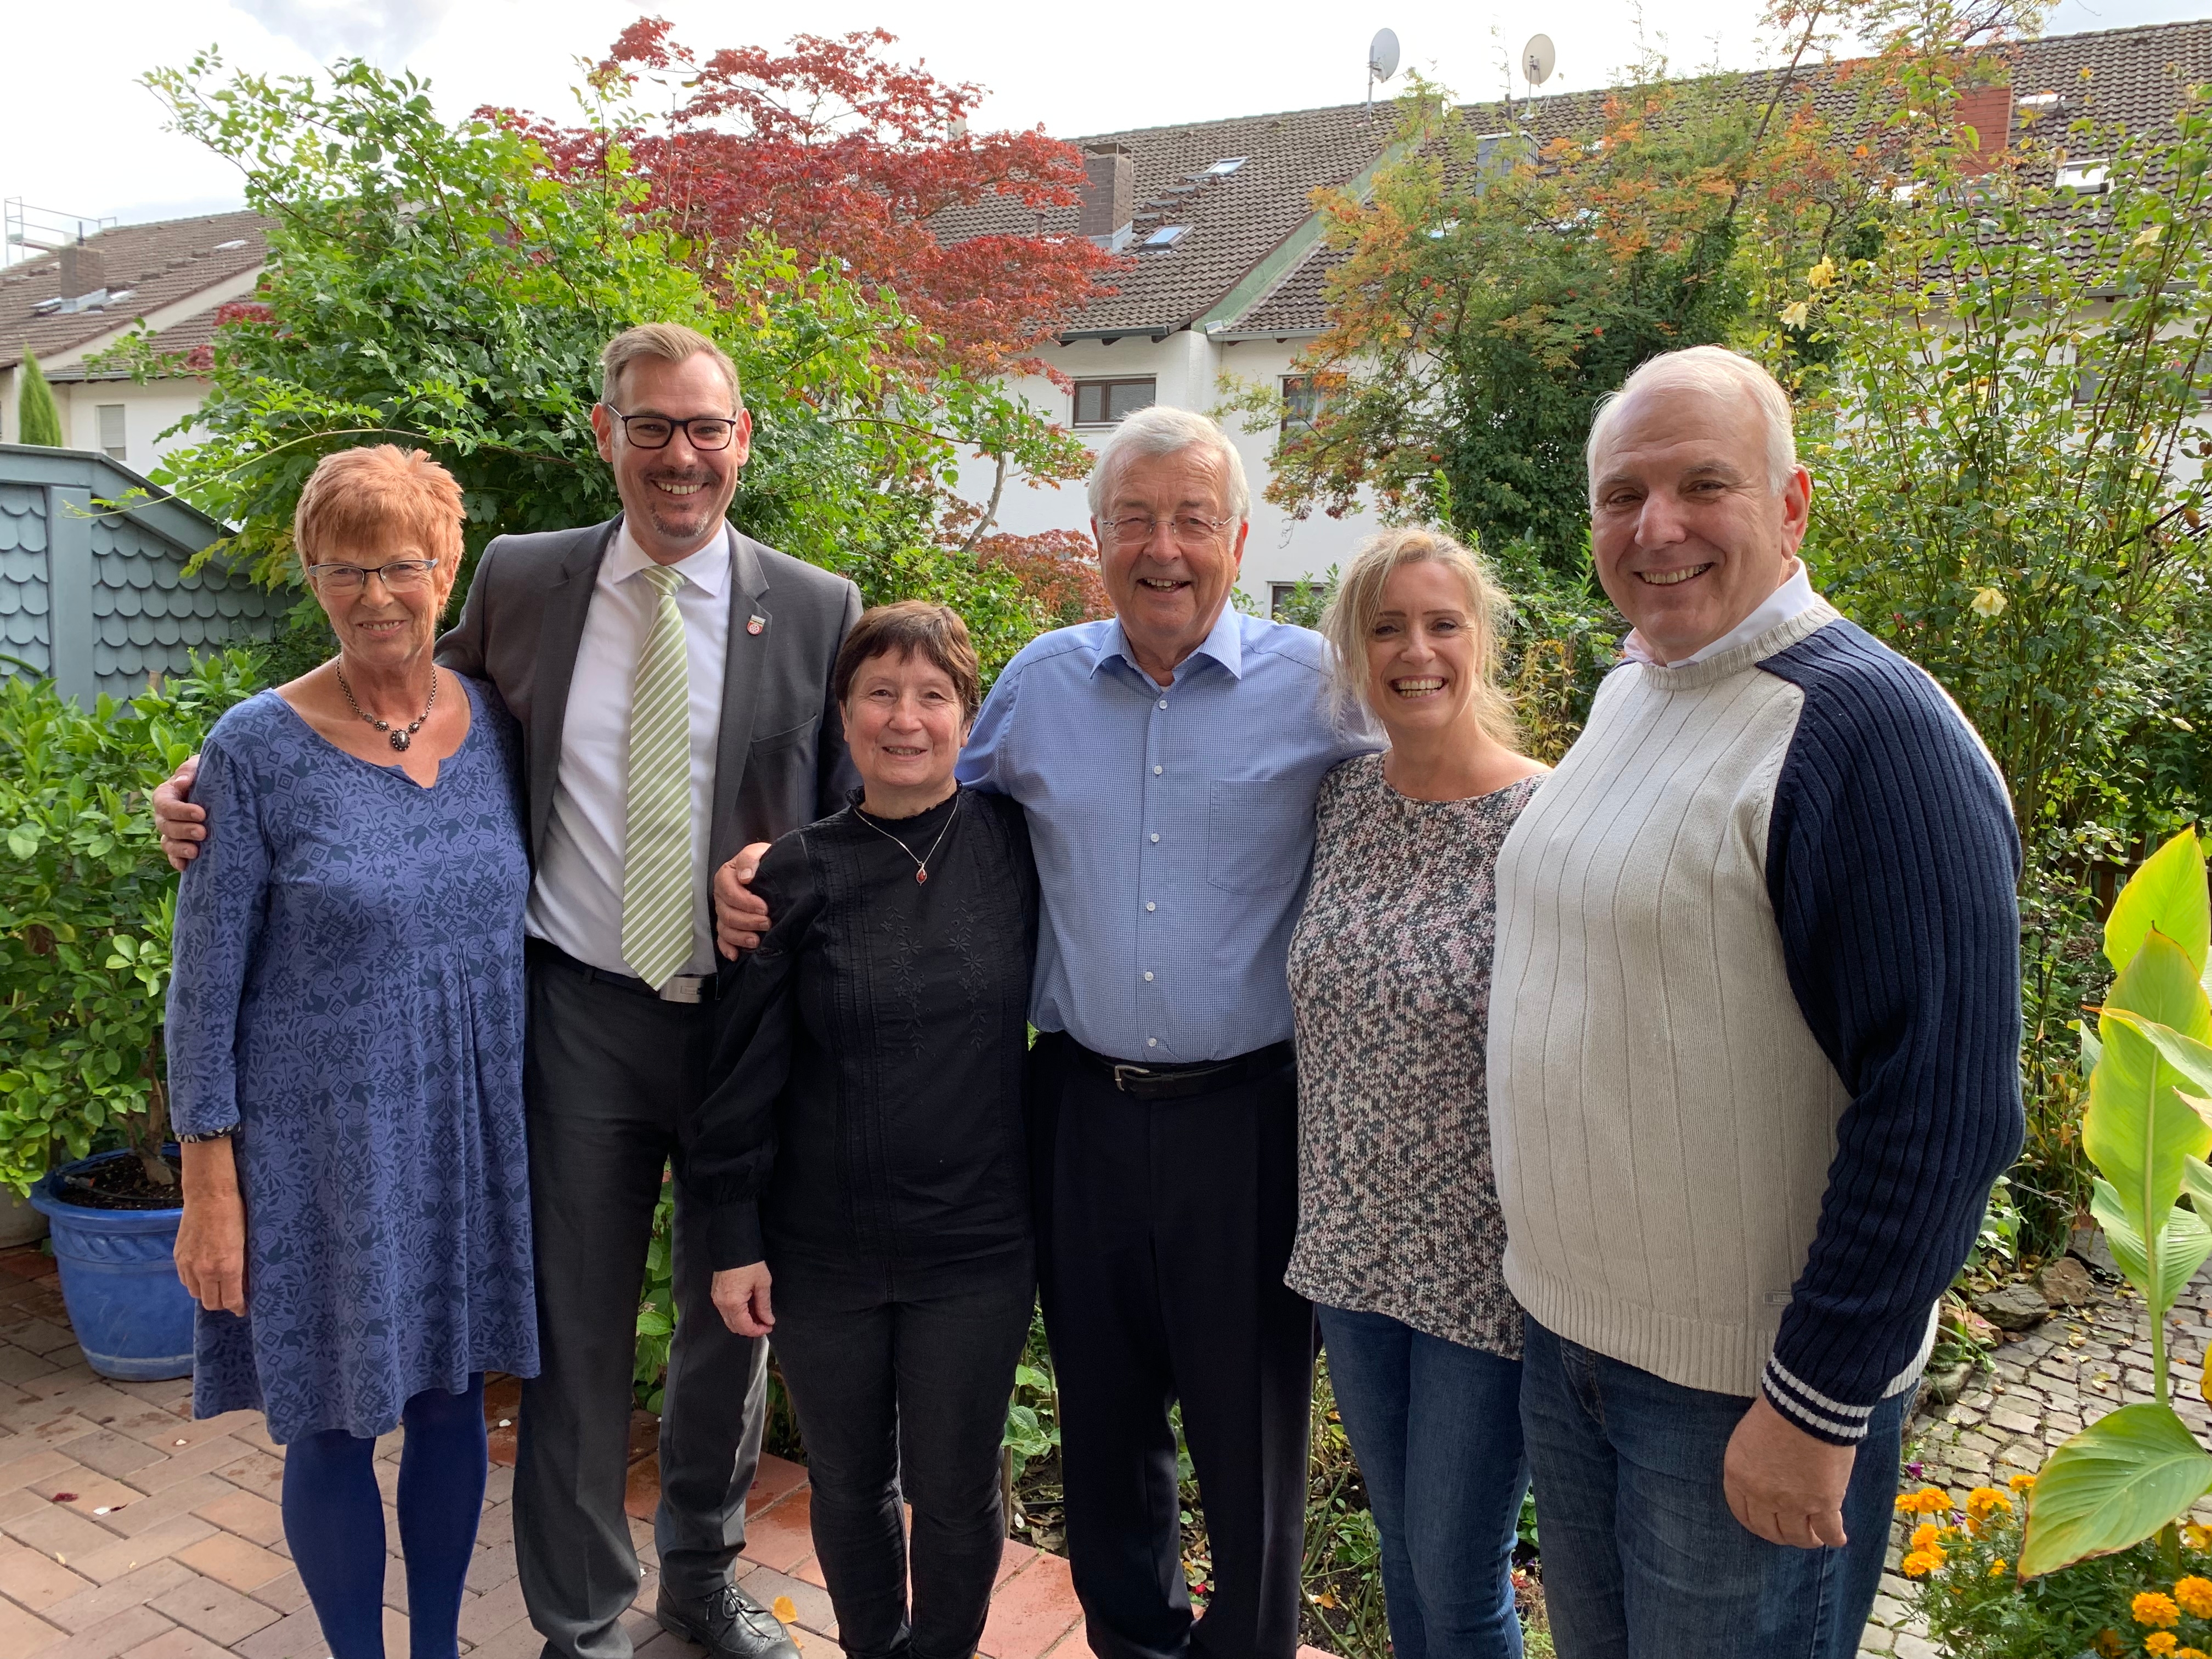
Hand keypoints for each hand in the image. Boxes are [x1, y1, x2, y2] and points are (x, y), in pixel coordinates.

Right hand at [154, 755, 205, 871]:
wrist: (223, 787)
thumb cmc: (209, 774)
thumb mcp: (200, 766)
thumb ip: (189, 770)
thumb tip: (182, 782)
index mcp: (167, 794)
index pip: (164, 803)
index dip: (179, 810)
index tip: (201, 813)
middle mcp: (165, 815)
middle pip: (165, 825)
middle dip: (183, 830)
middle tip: (203, 832)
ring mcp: (172, 832)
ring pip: (168, 842)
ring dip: (179, 848)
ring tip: (196, 851)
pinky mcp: (182, 844)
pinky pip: (174, 855)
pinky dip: (178, 861)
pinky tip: (186, 866)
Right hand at [174, 1189, 246, 1315]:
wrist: (209, 1196)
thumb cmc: (235, 1215)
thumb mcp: (246, 1243)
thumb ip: (243, 1267)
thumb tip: (244, 1285)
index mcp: (227, 1267)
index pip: (230, 1301)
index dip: (238, 1308)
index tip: (242, 1309)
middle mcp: (205, 1270)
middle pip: (210, 1303)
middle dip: (222, 1303)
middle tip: (230, 1297)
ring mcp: (188, 1264)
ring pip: (195, 1293)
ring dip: (206, 1293)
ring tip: (217, 1285)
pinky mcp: (178, 1257)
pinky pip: (185, 1280)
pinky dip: (194, 1281)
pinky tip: (203, 1273)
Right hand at [711, 1263, 773, 1336]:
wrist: (733, 1246)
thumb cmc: (749, 1263)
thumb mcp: (762, 1284)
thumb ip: (764, 1305)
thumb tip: (768, 1320)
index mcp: (733, 1303)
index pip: (744, 1327)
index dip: (758, 1331)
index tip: (769, 1327)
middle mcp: (721, 1304)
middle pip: (735, 1327)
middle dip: (751, 1328)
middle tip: (765, 1322)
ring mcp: (717, 1299)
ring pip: (730, 1321)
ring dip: (744, 1322)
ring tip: (758, 1313)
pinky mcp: (716, 1294)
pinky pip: (726, 1312)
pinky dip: (737, 1314)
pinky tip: (749, 1306)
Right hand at [713, 842, 773, 958]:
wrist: (773, 871)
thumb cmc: (766, 861)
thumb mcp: (760, 852)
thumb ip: (750, 858)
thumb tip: (745, 876)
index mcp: (726, 876)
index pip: (727, 890)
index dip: (744, 901)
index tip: (764, 907)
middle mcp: (721, 896)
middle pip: (727, 913)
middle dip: (747, 920)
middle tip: (767, 923)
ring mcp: (723, 912)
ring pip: (725, 928)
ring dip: (739, 936)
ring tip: (756, 940)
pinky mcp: (728, 926)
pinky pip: (722, 940)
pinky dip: (727, 948)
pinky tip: (735, 955)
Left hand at [1723, 1393, 1856, 1548]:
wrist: (1807, 1406)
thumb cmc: (1776, 1412)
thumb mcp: (1747, 1439)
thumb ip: (1752, 1465)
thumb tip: (1764, 1478)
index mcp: (1739, 1477)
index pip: (1742, 1513)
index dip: (1756, 1523)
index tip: (1765, 1524)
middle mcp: (1762, 1496)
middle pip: (1769, 1529)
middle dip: (1780, 1534)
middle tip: (1790, 1532)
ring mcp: (1793, 1503)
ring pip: (1798, 1536)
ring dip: (1807, 1539)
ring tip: (1815, 1537)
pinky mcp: (1824, 1503)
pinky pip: (1828, 1531)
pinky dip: (1834, 1538)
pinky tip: (1837, 1538)